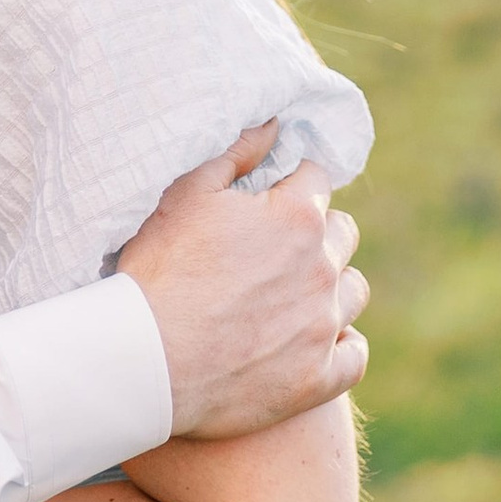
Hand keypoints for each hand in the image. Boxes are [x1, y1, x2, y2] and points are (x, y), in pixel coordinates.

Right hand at [115, 125, 369, 441]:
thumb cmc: (158, 272)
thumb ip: (235, 152)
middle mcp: (322, 267)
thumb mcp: (184, 194)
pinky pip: (355, 355)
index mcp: (296, 217)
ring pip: (353, 290)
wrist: (146, 362)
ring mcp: (324, 325)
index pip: (316, 180)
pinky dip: (341, 345)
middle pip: (342, 232)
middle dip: (316, 232)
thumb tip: (273, 124)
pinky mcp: (318, 377)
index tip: (268, 202)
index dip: (290, 186)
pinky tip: (317, 342)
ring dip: (331, 285)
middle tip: (274, 249)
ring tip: (294, 295)